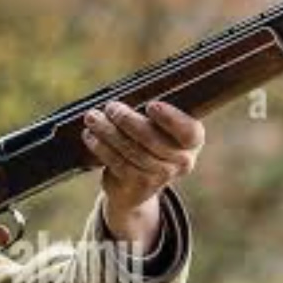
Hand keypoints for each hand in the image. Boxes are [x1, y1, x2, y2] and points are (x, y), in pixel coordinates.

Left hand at [81, 99, 205, 223]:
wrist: (140, 184)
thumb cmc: (150, 140)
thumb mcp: (159, 126)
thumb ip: (152, 113)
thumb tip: (125, 97)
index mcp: (192, 141)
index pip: (188, 132)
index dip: (170, 119)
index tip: (151, 105)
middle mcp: (181, 161)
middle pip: (152, 140)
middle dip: (128, 120)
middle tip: (111, 107)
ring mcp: (160, 176)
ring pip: (131, 151)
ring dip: (109, 131)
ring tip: (93, 117)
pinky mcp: (138, 185)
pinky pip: (118, 163)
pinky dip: (101, 148)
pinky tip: (91, 136)